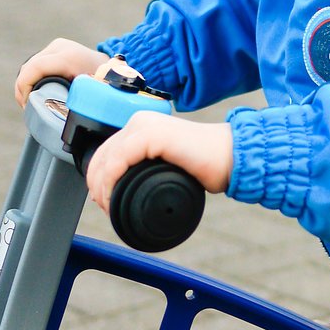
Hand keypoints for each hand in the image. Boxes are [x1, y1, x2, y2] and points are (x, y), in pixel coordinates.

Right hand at [14, 38, 107, 107]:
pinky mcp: (55, 49)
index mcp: (69, 57)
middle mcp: (61, 47)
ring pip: (30, 65)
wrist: (113, 68)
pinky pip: (36, 64)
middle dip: (23, 89)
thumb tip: (70, 118)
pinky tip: (33, 92)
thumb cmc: (105, 85)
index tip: (26, 106)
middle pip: (29, 67)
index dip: (24, 87)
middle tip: (27, 109)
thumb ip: (84, 101)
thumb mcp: (95, 93)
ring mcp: (57, 46)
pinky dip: (31, 78)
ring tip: (29, 103)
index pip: (35, 68)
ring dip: (26, 84)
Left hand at [84, 113, 233, 212]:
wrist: (232, 156)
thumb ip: (148, 169)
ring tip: (110, 208)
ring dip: (102, 188)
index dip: (98, 178)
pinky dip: (110, 182)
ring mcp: (144, 125)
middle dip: (97, 185)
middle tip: (106, 208)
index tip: (104, 201)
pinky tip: (113, 197)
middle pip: (102, 156)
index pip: (106, 152)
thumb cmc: (207, 165)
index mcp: (141, 125)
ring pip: (106, 160)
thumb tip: (127, 190)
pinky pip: (118, 161)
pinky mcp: (152, 135)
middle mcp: (139, 121)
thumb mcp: (167, 165)